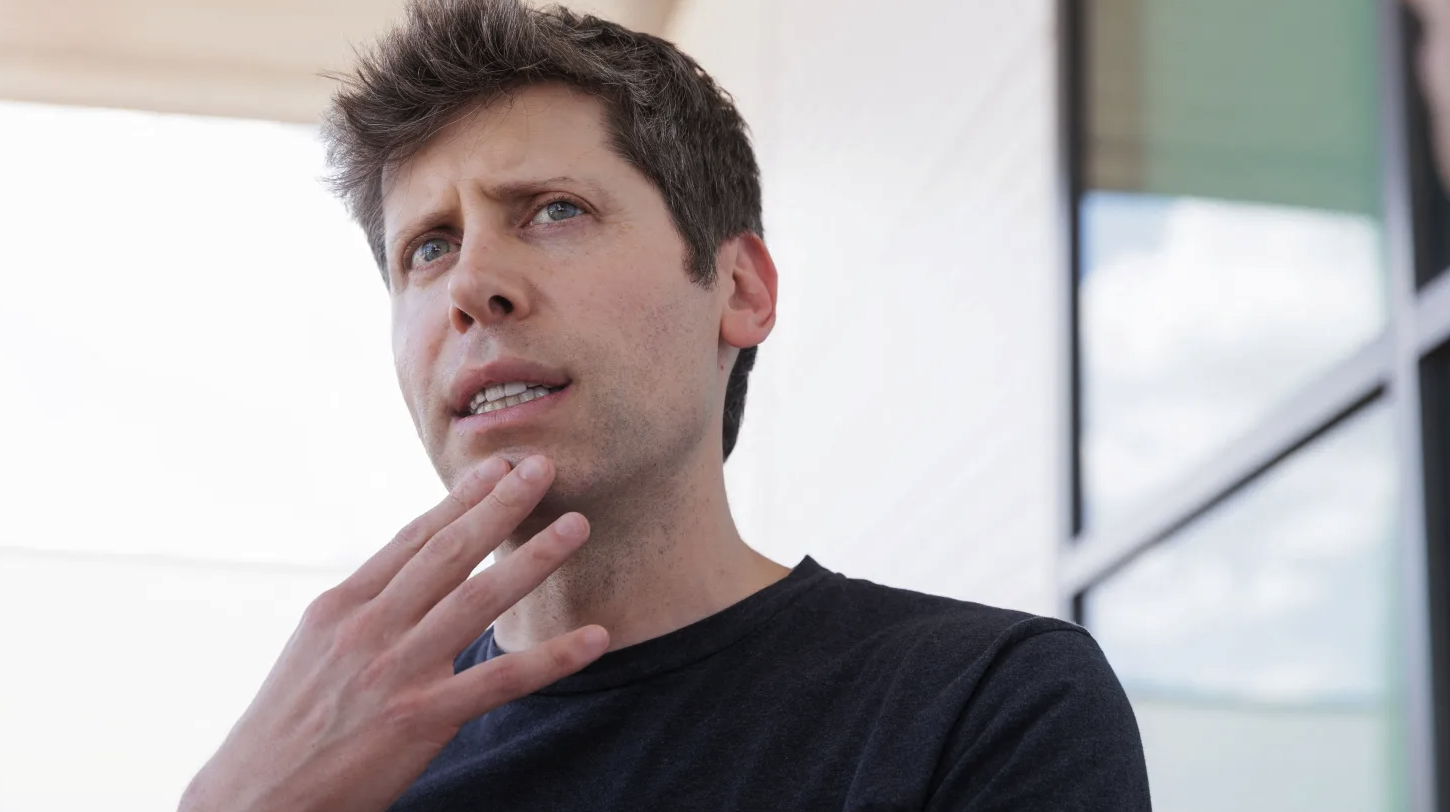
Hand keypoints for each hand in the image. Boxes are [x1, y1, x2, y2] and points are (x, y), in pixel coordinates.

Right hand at [179, 455, 605, 811]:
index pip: (413, 539)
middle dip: (500, 505)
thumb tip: (414, 575)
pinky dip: (551, 657)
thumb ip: (366, 611)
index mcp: (341, 607)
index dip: (461, 500)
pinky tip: (594, 638)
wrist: (252, 801)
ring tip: (577, 527)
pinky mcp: (418, 719)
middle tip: (543, 466)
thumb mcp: (316, 651)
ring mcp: (394, 671)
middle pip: (448, 553)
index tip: (499, 467)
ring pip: (477, 600)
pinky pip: (499, 680)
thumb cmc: (289, 728)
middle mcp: (367, 628)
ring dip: (533, 560)